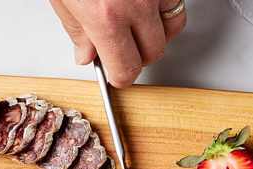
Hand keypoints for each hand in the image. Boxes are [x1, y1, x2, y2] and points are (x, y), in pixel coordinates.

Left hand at [48, 0, 186, 87]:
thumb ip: (76, 28)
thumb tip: (86, 53)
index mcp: (105, 16)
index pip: (126, 68)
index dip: (121, 77)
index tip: (117, 75)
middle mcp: (136, 4)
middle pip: (153, 53)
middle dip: (138, 56)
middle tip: (121, 47)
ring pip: (172, 29)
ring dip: (157, 33)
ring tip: (137, 25)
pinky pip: (177, 5)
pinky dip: (165, 9)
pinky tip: (148, 5)